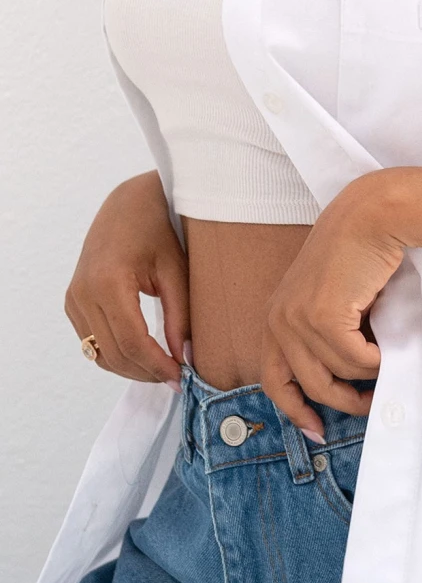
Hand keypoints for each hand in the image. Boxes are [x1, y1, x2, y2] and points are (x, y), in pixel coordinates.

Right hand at [65, 172, 188, 387]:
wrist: (128, 204)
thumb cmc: (159, 231)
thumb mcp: (177, 271)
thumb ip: (181, 318)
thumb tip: (187, 360)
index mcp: (108, 281)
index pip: (132, 342)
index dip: (158, 366)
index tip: (183, 379)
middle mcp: (83, 292)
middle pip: (114, 353)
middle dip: (147, 373)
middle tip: (178, 378)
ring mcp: (73, 298)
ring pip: (100, 354)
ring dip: (132, 368)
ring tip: (164, 369)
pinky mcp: (73, 302)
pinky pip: (92, 342)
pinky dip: (118, 355)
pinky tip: (145, 355)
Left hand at [261, 174, 404, 438]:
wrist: (374, 217)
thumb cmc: (360, 255)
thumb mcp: (332, 300)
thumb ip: (326, 336)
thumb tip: (344, 384)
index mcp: (275, 317)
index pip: (274, 378)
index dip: (295, 409)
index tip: (317, 430)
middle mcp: (278, 319)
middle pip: (310, 386)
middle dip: (344, 401)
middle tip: (371, 403)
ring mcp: (297, 318)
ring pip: (339, 374)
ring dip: (368, 371)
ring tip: (386, 352)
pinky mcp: (322, 316)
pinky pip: (357, 360)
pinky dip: (378, 358)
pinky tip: (388, 338)